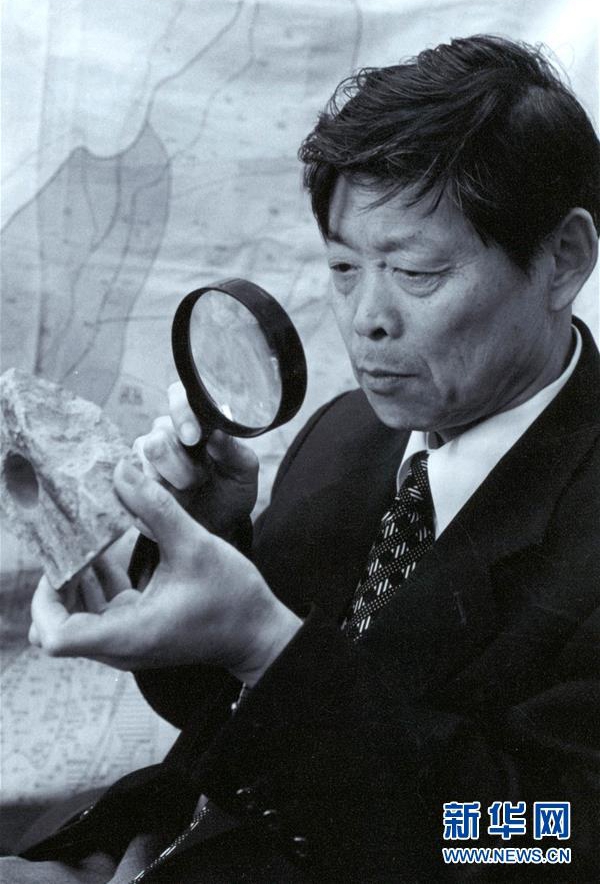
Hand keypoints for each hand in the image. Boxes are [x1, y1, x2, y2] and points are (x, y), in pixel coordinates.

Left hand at [29, 458, 301, 684]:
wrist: (257, 632)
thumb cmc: (232, 597)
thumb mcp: (195, 545)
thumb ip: (157, 508)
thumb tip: (122, 472)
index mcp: (129, 633)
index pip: (56, 637)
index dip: (44, 600)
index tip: (58, 564)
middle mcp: (121, 645)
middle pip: (55, 629)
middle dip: (54, 587)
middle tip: (65, 547)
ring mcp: (127, 642)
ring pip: (74, 621)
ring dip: (72, 586)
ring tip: (81, 544)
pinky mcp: (137, 631)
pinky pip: (98, 614)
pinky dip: (93, 588)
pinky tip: (102, 554)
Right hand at [134, 381, 257, 535]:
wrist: (216, 527)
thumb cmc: (231, 491)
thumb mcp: (243, 472)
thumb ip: (233, 450)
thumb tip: (217, 433)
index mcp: (195, 421)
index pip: (178, 396)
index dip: (181, 413)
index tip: (192, 438)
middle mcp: (166, 433)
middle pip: (157, 437)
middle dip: (179, 465)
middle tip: (198, 480)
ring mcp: (145, 457)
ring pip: (142, 462)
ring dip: (167, 484)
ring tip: (187, 493)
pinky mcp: (132, 481)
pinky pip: (131, 484)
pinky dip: (154, 497)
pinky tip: (170, 504)